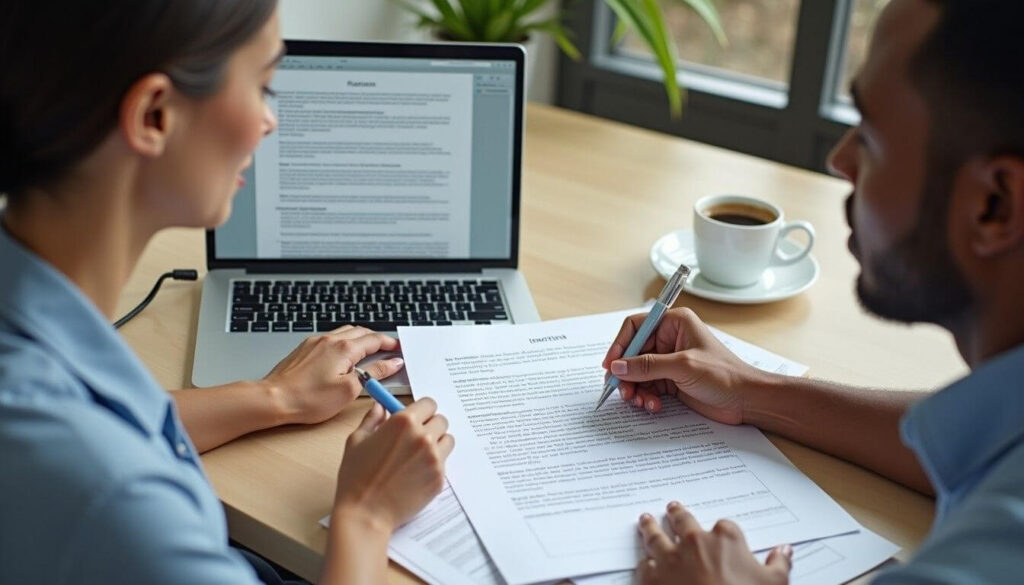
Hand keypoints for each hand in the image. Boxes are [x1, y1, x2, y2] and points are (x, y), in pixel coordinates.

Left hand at [263, 325, 402, 424]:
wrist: (273, 399)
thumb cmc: (307, 398)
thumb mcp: (349, 390)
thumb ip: (374, 374)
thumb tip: (391, 364)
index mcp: (344, 348)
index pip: (374, 340)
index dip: (390, 344)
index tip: (398, 349)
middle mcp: (330, 340)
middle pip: (361, 332)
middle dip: (377, 339)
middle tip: (387, 349)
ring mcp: (315, 342)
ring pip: (345, 333)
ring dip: (360, 339)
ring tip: (368, 351)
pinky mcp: (305, 349)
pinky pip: (330, 339)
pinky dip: (344, 343)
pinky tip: (343, 356)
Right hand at [332, 398, 453, 532]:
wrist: (366, 514)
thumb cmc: (356, 477)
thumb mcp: (356, 441)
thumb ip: (372, 419)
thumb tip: (380, 406)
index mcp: (404, 422)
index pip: (429, 403)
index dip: (422, 410)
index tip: (416, 417)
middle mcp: (423, 437)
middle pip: (441, 420)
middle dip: (430, 426)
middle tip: (416, 437)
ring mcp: (434, 458)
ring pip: (447, 441)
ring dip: (437, 444)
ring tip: (418, 456)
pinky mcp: (440, 478)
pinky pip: (444, 463)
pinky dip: (434, 465)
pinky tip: (415, 474)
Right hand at [601, 308, 767, 420]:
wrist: (746, 401)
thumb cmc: (724, 375)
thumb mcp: (682, 367)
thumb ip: (647, 366)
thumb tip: (617, 366)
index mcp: (674, 323)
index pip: (635, 326)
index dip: (620, 345)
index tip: (611, 365)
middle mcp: (668, 339)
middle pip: (632, 353)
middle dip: (626, 373)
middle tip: (622, 390)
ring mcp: (668, 361)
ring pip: (636, 372)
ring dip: (635, 388)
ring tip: (640, 401)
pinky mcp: (670, 380)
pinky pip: (646, 386)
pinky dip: (645, 397)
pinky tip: (653, 406)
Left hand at [637, 502, 791, 584]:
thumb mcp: (774, 583)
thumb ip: (778, 564)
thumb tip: (784, 551)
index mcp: (725, 539)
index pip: (725, 526)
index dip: (723, 532)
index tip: (721, 533)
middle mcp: (694, 541)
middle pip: (683, 521)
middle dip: (677, 514)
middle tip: (673, 507)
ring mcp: (670, 557)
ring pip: (656, 536)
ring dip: (650, 527)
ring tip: (646, 520)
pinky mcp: (651, 575)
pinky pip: (644, 564)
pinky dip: (644, 562)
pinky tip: (643, 560)